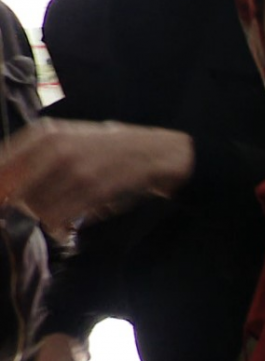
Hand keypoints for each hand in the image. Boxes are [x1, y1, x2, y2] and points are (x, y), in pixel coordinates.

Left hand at [0, 119, 194, 239]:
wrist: (153, 153)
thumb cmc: (105, 148)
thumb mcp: (67, 139)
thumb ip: (32, 158)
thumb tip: (1, 189)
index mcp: (46, 134)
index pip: (2, 164)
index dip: (0, 187)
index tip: (3, 200)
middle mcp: (57, 149)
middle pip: (12, 190)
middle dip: (13, 206)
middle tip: (22, 214)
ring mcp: (76, 170)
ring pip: (34, 207)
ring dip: (40, 217)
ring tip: (56, 216)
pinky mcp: (93, 190)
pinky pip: (57, 218)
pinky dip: (57, 226)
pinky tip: (66, 225)